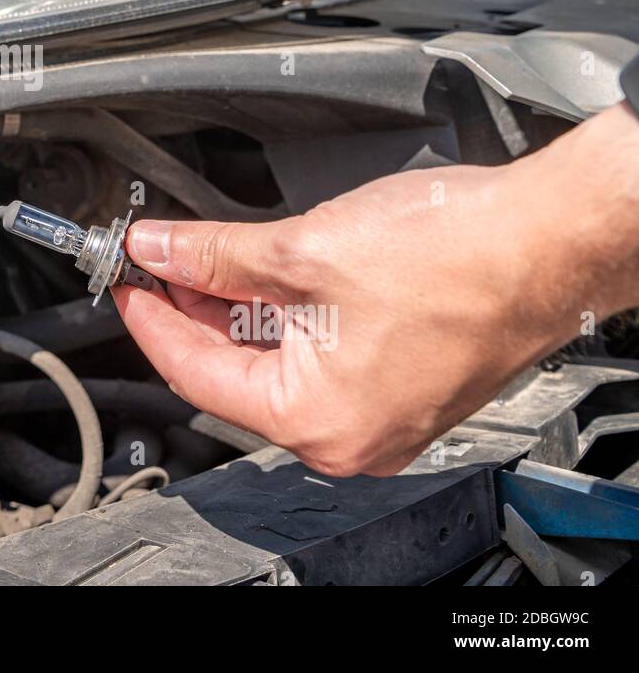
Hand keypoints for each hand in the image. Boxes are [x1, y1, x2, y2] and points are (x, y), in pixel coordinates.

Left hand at [113, 104, 638, 477]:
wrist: (550, 238)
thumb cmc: (458, 255)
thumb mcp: (302, 250)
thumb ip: (214, 255)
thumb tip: (158, 250)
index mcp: (317, 421)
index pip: (195, 373)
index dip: (149, 319)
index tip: (123, 282)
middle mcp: (348, 434)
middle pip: (233, 368)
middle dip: (188, 306)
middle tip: (154, 257)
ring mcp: (378, 411)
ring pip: (275, 357)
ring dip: (232, 304)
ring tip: (198, 252)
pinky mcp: (399, 380)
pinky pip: (316, 353)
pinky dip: (279, 311)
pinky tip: (257, 269)